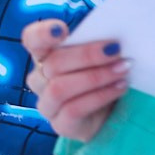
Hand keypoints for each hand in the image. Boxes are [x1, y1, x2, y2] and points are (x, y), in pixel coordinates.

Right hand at [21, 19, 127, 142]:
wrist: (114, 114)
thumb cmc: (104, 74)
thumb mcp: (100, 54)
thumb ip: (98, 40)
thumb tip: (114, 31)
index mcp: (44, 55)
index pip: (32, 40)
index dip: (42, 34)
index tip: (62, 29)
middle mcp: (39, 79)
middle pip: (53, 63)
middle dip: (87, 55)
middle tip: (116, 49)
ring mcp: (47, 104)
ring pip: (60, 88)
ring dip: (95, 77)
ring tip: (122, 69)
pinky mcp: (61, 125)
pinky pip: (73, 109)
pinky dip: (100, 96)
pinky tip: (119, 87)